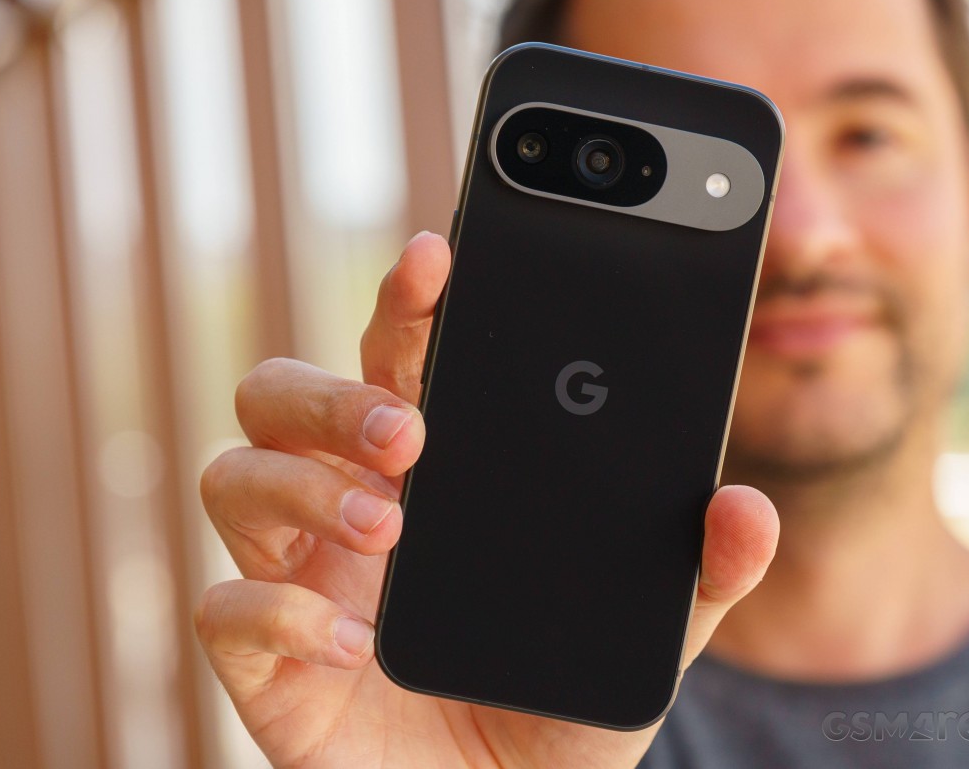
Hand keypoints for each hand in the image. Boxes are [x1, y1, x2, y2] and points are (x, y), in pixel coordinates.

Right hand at [195, 231, 779, 767]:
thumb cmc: (562, 713)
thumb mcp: (648, 638)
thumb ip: (700, 573)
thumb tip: (746, 507)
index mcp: (433, 474)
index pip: (399, 355)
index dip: (407, 298)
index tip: (440, 256)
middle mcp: (351, 507)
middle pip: (281, 392)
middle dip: (335, 396)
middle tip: (411, 437)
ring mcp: (300, 578)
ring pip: (231, 475)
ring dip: (303, 487)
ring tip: (391, 530)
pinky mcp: (266, 664)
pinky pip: (221, 610)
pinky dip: (282, 614)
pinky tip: (361, 650)